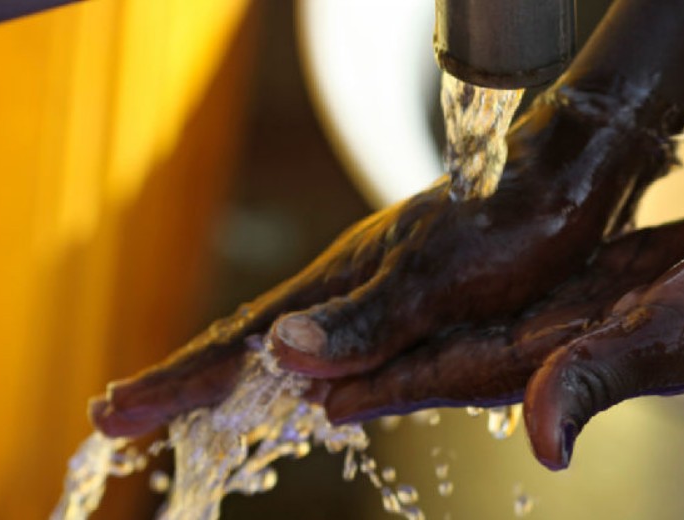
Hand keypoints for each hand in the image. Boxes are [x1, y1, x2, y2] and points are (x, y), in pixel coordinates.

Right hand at [89, 96, 666, 438]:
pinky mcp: (407, 296)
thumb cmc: (515, 226)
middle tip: (121, 413)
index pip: (243, 341)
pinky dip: (290, 369)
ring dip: (228, 374)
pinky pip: (327, 340)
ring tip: (186, 400)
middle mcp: (349, 288)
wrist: (568, 180)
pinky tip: (299, 382)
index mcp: (344, 286)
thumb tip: (282, 356)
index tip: (116, 413)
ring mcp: (374, 291)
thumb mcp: (441, 280)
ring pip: (284, 339)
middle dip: (185, 380)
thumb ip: (367, 320)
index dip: (180, 381)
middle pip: (248, 339)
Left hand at [318, 195, 683, 469]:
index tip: (326, 400)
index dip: (393, 388)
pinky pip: (536, 302)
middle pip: (460, 362)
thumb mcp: (671, 338)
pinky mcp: (617, 284)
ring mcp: (593, 315)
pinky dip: (492, 304)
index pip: (459, 378)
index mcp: (572, 357)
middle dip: (394, 371)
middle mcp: (573, 342)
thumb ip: (598, 379)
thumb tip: (542, 445)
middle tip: (325, 377)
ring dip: (432, 339)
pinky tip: (477, 301)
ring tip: (383, 342)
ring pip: (490, 333)